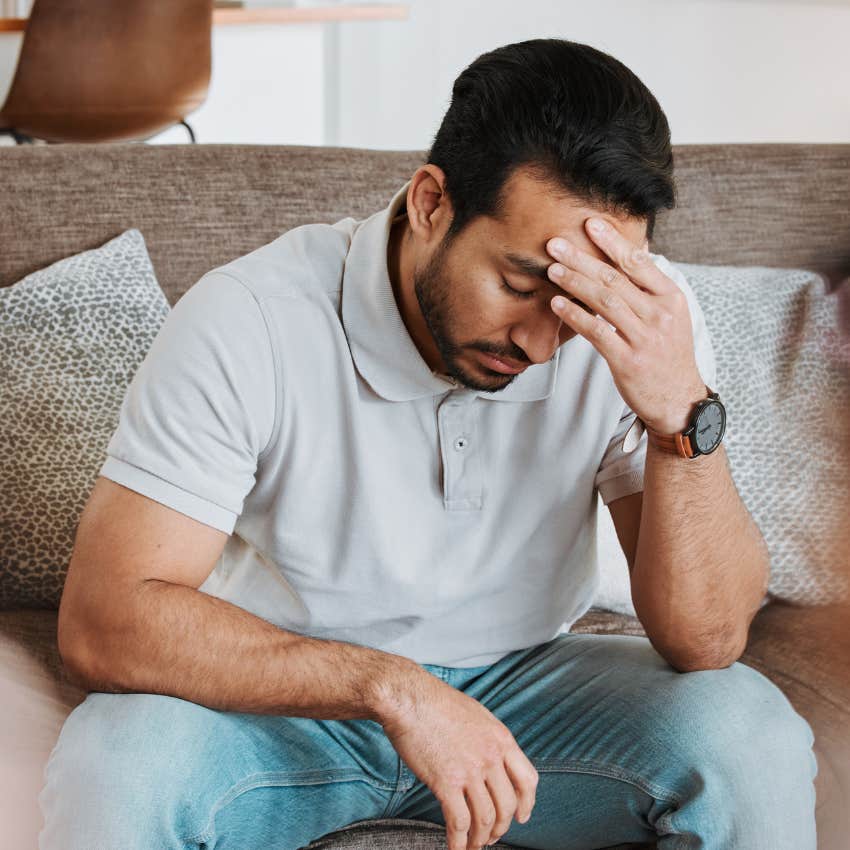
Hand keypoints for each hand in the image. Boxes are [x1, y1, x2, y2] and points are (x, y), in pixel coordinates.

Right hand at [378, 668, 537, 849]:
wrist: (408, 698)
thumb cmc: (436, 702)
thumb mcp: (476, 714)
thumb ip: (488, 738)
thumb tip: (491, 757)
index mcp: (501, 738)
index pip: (528, 780)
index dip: (527, 804)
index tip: (521, 816)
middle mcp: (490, 756)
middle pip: (507, 805)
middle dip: (500, 827)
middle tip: (491, 836)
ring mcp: (469, 770)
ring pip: (485, 818)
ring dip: (480, 839)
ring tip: (472, 846)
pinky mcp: (445, 782)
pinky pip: (459, 822)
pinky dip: (458, 842)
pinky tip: (454, 848)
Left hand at [545, 218, 706, 433]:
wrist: (678, 401)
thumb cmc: (668, 354)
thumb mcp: (670, 316)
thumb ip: (650, 288)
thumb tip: (633, 253)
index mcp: (671, 298)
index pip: (638, 262)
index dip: (612, 241)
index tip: (589, 224)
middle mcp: (660, 314)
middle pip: (615, 278)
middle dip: (582, 258)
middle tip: (555, 243)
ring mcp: (645, 338)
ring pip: (604, 301)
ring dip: (574, 282)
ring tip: (552, 269)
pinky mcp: (628, 360)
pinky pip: (597, 332)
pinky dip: (575, 315)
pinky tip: (557, 304)